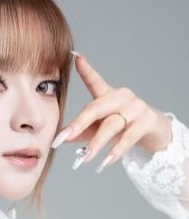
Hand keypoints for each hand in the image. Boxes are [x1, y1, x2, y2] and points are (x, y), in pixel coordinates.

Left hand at [51, 52, 172, 172]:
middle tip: (64, 137)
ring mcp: (136, 108)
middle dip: (78, 124)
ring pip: (111, 125)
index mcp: (108, 95)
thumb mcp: (100, 127)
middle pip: (96, 108)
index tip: (76, 56)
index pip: (95, 80)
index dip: (86, 69)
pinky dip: (116, 150)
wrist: (154, 132)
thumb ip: (82, 131)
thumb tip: (63, 138)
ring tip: (85, 158)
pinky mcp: (147, 121)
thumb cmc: (122, 126)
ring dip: (96, 143)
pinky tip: (106, 162)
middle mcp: (121, 97)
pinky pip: (129, 137)